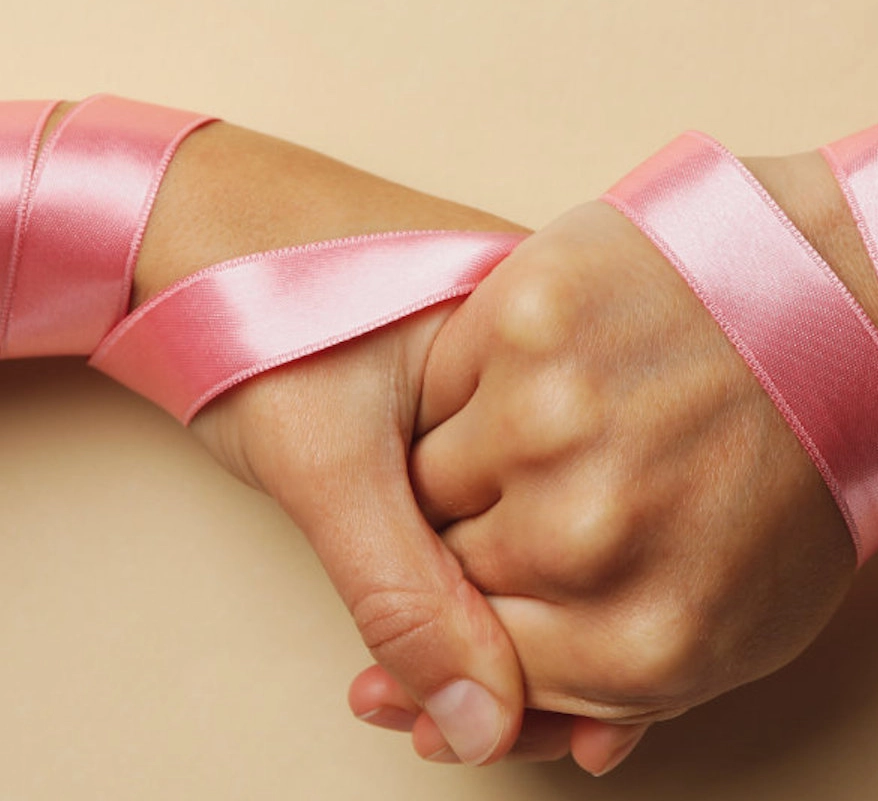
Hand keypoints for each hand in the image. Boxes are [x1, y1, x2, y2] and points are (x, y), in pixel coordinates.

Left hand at [135, 122, 535, 765]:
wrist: (193, 229)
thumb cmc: (256, 310)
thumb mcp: (330, 463)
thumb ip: (405, 596)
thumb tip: (480, 723)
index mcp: (553, 355)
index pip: (603, 531)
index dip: (587, 645)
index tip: (572, 730)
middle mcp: (557, 375)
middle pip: (588, 544)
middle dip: (555, 652)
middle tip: (507, 730)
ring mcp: (525, 389)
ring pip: (550, 535)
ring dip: (520, 623)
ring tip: (469, 699)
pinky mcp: (480, 409)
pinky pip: (510, 514)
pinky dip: (491, 581)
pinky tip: (470, 631)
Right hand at [350, 200, 857, 771]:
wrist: (845, 306)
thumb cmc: (800, 465)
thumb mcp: (752, 616)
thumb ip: (638, 693)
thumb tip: (546, 741)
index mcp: (638, 641)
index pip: (482, 672)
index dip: (498, 619)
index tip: (515, 582)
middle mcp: (583, 538)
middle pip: (450, 574)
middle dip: (492, 537)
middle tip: (571, 482)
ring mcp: (550, 420)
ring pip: (427, 477)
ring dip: (475, 461)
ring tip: (570, 424)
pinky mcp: (528, 319)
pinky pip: (443, 380)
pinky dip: (478, 378)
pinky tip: (556, 367)